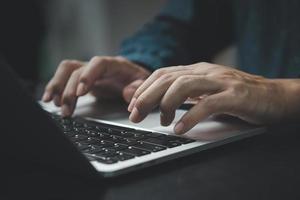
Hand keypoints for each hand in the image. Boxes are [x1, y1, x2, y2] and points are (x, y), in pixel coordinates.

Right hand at [42, 56, 149, 115]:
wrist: (132, 76)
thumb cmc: (136, 79)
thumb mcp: (144, 83)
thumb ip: (138, 87)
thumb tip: (127, 94)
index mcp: (114, 64)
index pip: (98, 64)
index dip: (88, 76)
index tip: (80, 92)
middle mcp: (98, 66)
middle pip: (77, 69)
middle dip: (69, 90)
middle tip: (66, 110)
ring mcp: (88, 71)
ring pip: (67, 70)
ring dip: (57, 86)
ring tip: (53, 103)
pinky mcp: (82, 79)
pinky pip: (65, 78)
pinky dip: (56, 88)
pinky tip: (52, 100)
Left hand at [127, 62, 292, 133]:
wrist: (274, 96)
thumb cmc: (237, 97)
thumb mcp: (206, 92)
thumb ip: (185, 94)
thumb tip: (159, 103)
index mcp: (198, 71)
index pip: (163, 74)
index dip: (144, 88)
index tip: (132, 105)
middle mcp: (206, 72)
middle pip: (168, 78)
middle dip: (147, 96)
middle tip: (135, 115)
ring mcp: (220, 82)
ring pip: (184, 84)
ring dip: (166, 104)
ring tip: (161, 122)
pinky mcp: (235, 96)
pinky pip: (208, 104)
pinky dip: (191, 117)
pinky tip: (180, 129)